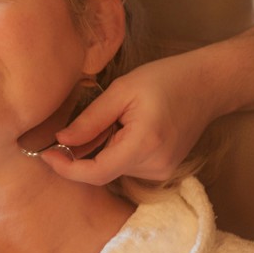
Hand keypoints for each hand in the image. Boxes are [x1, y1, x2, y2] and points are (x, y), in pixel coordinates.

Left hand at [40, 54, 220, 184]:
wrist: (208, 85)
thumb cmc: (165, 80)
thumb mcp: (122, 90)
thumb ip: (90, 119)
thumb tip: (61, 140)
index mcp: (144, 145)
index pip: (96, 172)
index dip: (67, 168)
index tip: (46, 154)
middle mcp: (155, 166)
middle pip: (103, 171)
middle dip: (84, 151)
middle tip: (86, 120)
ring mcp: (162, 172)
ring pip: (114, 168)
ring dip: (102, 149)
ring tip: (118, 117)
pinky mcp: (164, 170)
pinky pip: (127, 166)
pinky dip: (116, 150)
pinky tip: (128, 127)